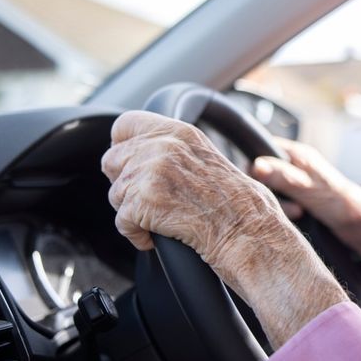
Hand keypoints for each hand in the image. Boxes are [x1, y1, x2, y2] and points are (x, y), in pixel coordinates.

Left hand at [101, 111, 287, 285]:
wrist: (248, 231)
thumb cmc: (237, 204)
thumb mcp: (207, 158)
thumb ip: (173, 150)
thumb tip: (142, 155)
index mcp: (179, 132)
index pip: (125, 124)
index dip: (122, 146)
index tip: (127, 163)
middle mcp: (163, 146)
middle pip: (112, 160)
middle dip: (126, 184)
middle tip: (149, 201)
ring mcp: (151, 172)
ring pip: (115, 194)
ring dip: (133, 212)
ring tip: (161, 219)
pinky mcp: (143, 202)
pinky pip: (121, 222)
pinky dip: (136, 235)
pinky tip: (157, 236)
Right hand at [250, 138, 360, 231]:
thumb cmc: (341, 203)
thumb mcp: (307, 188)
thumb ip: (281, 177)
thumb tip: (256, 165)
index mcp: (298, 155)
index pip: (262, 150)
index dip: (255, 166)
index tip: (258, 185)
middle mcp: (296, 166)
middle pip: (264, 173)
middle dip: (269, 191)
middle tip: (285, 204)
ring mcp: (298, 183)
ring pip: (272, 191)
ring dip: (279, 204)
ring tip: (297, 213)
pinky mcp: (300, 200)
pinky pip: (281, 203)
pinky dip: (284, 212)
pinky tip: (296, 218)